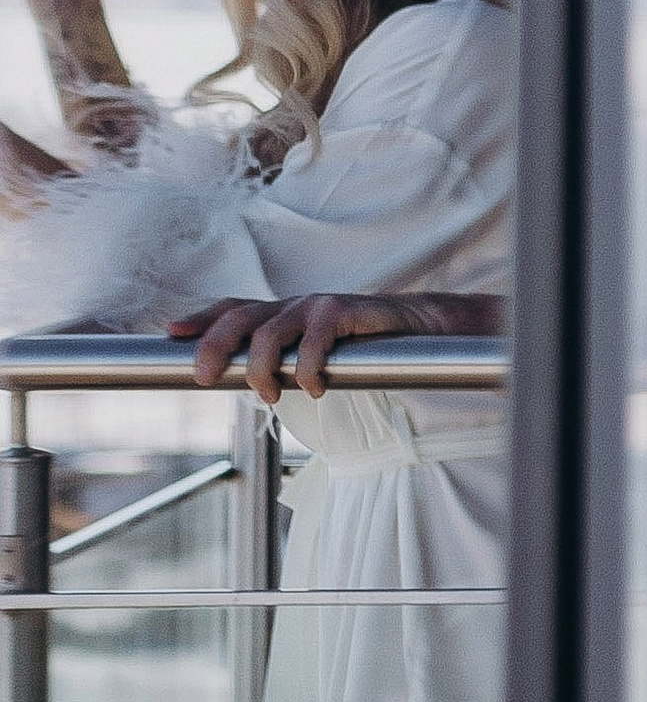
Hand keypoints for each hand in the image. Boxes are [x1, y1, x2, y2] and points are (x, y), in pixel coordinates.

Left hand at [169, 289, 504, 403]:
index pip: (232, 309)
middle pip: (238, 318)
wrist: (419, 328)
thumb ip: (286, 365)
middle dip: (214, 345)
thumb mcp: (317, 355)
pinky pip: (313, 338)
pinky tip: (315, 388)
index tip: (170, 332)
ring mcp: (315, 305)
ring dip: (262, 369)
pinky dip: (308, 367)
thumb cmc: (365, 348)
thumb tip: (255, 389)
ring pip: (269, 332)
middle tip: (203, 378)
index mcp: (282, 313)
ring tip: (266, 396)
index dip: (200, 318)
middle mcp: (292, 304)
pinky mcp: (342, 310)